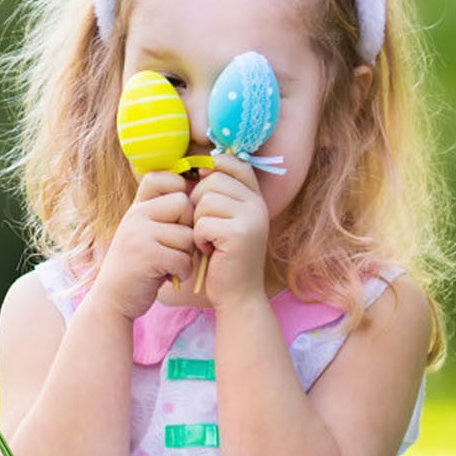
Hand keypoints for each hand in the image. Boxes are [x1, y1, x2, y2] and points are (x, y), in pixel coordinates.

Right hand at [85, 170, 194, 322]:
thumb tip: (197, 191)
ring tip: (170, 264)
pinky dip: (183, 272)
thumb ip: (161, 213)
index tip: (179, 214)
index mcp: (136, 207)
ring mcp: (138, 234)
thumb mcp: (143, 232)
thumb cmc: (137, 267)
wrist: (112, 300)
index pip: (162, 177)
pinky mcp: (146, 256)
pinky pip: (184, 258)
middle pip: (184, 204)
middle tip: (176, 247)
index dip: (179, 188)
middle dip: (189, 228)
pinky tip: (169, 276)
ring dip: (187, 255)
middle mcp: (135, 215)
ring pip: (188, 235)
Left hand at [191, 155, 269, 306]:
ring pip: (205, 199)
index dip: (211, 168)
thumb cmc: (222, 255)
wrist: (237, 294)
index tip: (200, 189)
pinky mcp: (240, 234)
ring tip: (208, 238)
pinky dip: (198, 237)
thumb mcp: (223, 219)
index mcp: (254, 196)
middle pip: (213, 179)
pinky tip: (209, 250)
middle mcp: (258, 203)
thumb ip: (216, 193)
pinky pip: (203, 222)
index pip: (233, 161)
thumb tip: (198, 166)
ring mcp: (252, 217)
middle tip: (204, 225)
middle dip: (198, 201)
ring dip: (197, 221)